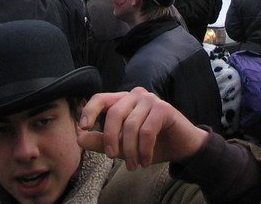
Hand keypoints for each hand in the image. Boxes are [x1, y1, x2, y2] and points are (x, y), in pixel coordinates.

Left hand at [77, 88, 207, 169]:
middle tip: (112, 157)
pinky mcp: (164, 108)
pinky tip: (145, 161)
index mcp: (123, 100)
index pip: (100, 98)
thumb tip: (79, 138)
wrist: (181, 147)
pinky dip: (144, 150)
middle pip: (114, 113)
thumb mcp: (122, 146)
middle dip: (111, 139)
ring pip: (131, 125)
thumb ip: (101, 141)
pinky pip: (146, 131)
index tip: (83, 128)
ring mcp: (150, 99)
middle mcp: (135, 95)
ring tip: (133, 165)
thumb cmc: (151, 144)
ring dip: (130, 150)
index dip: (89, 111)